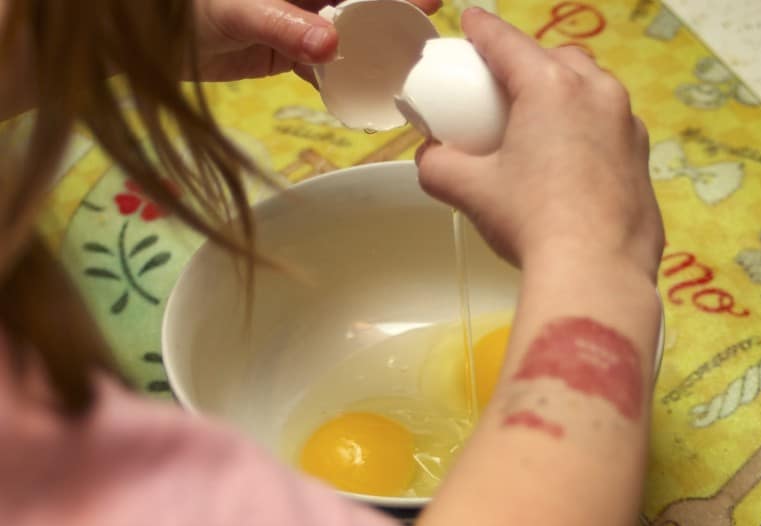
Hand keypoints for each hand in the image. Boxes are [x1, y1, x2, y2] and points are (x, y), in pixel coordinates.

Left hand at [193, 0, 441, 84]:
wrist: (147, 41)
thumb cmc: (185, 7)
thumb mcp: (236, 10)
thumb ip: (281, 25)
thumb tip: (329, 45)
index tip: (428, 0)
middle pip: (358, 7)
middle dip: (392, 20)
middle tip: (425, 41)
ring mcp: (296, 22)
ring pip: (346, 38)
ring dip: (370, 56)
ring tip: (402, 75)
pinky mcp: (285, 52)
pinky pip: (322, 67)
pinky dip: (339, 82)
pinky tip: (358, 96)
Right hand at [416, 9, 663, 280]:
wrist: (596, 273)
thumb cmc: (532, 222)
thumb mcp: (472, 192)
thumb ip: (440, 166)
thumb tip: (430, 159)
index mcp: (551, 86)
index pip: (507, 43)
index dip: (482, 29)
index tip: (471, 23)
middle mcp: (598, 94)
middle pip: (558, 60)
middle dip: (531, 63)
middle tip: (507, 87)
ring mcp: (628, 127)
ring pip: (594, 92)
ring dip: (568, 96)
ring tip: (544, 125)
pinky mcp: (643, 162)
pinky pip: (613, 131)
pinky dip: (591, 134)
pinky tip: (575, 164)